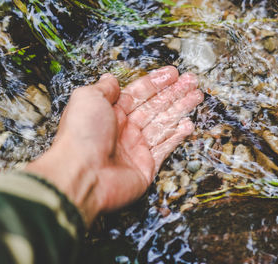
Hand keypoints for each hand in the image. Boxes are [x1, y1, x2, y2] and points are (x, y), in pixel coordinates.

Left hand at [25, 66, 202, 225]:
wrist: (82, 175)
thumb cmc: (81, 135)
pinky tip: (188, 124)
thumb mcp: (88, 99)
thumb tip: (110, 78)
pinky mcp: (146, 166)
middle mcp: (124, 129)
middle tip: (192, 82)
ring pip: (164, 123)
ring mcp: (136, 148)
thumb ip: (104, 88)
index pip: (139, 93)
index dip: (157, 82)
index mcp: (111, 112)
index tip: (173, 73)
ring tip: (197, 96)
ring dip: (181, 109)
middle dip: (175, 93)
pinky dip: (177, 136)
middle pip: (155, 106)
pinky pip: (165, 147)